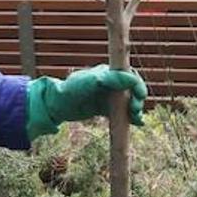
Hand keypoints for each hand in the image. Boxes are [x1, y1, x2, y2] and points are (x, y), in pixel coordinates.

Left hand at [26, 64, 147, 140]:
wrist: (57, 105)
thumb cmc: (73, 88)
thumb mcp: (92, 81)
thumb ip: (112, 78)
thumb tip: (133, 79)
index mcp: (108, 73)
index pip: (130, 76)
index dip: (137, 85)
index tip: (139, 95)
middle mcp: (111, 84)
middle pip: (132, 89)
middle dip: (137, 98)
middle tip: (135, 109)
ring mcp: (108, 97)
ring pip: (129, 102)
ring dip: (136, 109)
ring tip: (136, 119)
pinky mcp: (105, 109)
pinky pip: (122, 113)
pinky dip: (130, 118)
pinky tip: (138, 124)